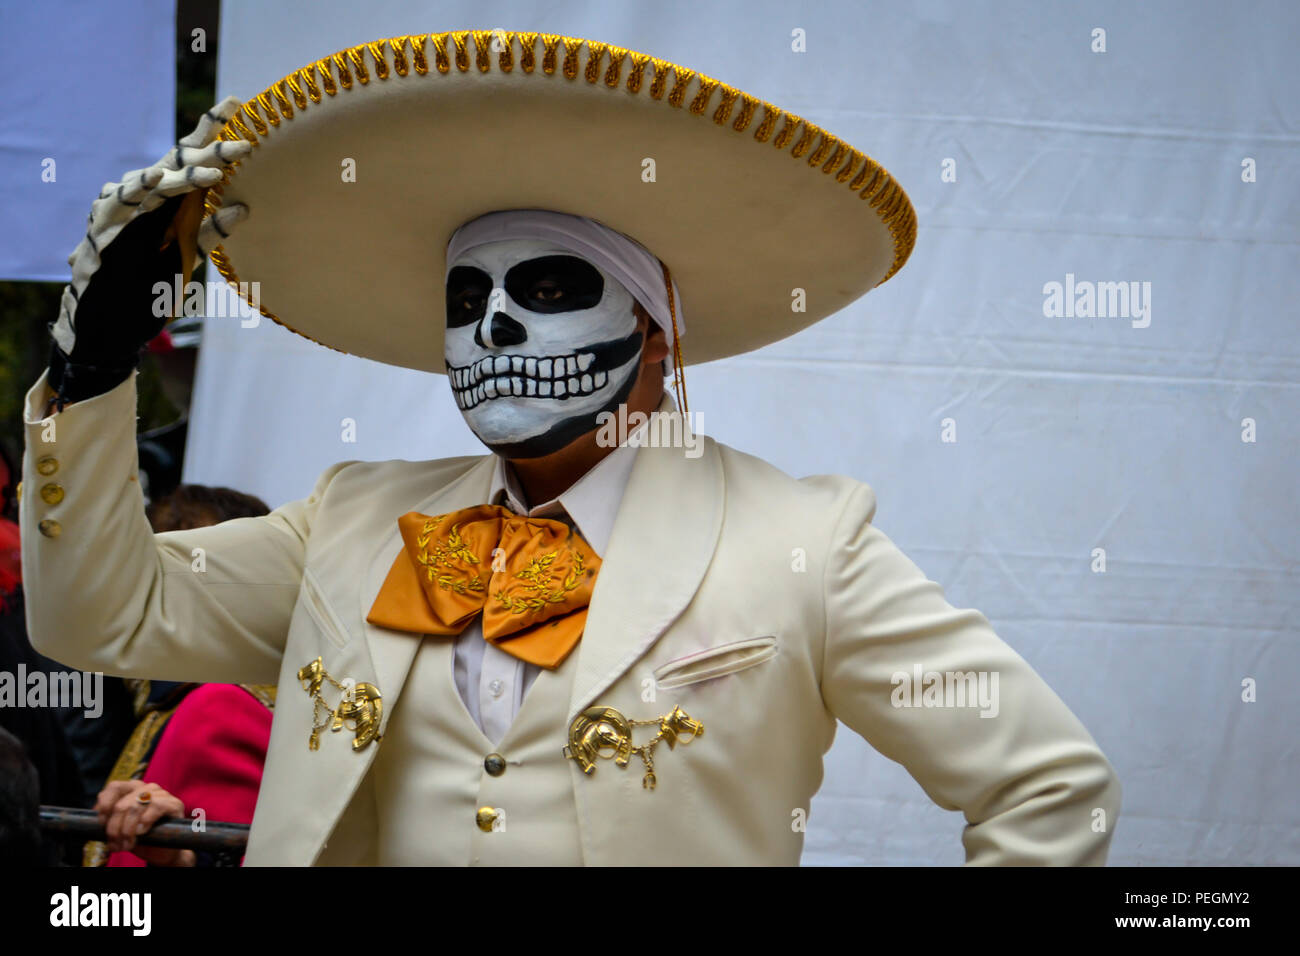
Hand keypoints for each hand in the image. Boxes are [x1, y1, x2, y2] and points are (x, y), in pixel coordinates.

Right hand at [46, 95, 252, 410]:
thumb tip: (243, 208)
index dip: (213, 129)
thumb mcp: (189, 253)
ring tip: (215, 171)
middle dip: (209, 146)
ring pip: (158, 181)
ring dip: (186, 175)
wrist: (109, 316)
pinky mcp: (107, 223)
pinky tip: (158, 179)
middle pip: (179, 160)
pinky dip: (141, 189)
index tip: (239, 103)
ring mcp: (126, 205)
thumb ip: (212, 230)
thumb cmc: (149, 282)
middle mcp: (147, 194)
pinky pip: (125, 202)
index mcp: (168, 197)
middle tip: (244, 141)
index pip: (193, 156)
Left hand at [94, 779, 196, 866]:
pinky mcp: (174, 804)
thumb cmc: (140, 838)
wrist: (162, 851)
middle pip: (122, 804)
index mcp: (132, 789)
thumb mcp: (120, 827)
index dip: (105, 806)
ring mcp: (161, 794)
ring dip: (127, 830)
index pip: (114, 787)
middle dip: (114, 829)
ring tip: (127, 844)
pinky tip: (142, 832)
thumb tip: (95, 816)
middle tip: (114, 845)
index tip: (101, 825)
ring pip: (136, 806)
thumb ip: (110, 817)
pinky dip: (145, 821)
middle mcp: (146, 787)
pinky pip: (156, 806)